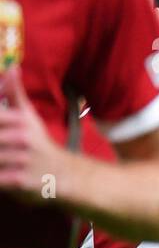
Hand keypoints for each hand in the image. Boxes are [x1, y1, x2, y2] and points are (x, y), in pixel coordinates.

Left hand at [0, 66, 65, 202]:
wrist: (63, 173)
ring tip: (4, 155)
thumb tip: (12, 67)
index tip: (1, 132)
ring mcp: (23, 159)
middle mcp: (23, 137)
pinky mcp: (22, 180)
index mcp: (21, 120)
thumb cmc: (39, 142)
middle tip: (2, 141)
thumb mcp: (28, 116)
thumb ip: (14, 93)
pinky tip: (4, 172)